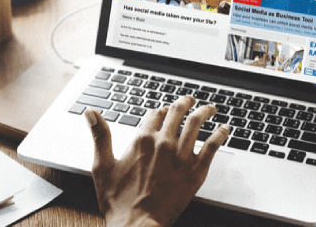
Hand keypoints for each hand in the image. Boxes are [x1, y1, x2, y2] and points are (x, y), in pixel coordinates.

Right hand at [84, 96, 229, 226]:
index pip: (154, 114)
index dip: (159, 110)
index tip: (163, 111)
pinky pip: (212, 146)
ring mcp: (181, 157)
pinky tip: (225, 129)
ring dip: (205, 111)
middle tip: (189, 100)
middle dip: (184, 103)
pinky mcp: (195, 172)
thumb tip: (90, 112)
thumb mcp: (102, 165)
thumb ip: (99, 135)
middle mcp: (163, 144)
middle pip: (177, 113)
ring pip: (197, 124)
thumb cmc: (118, 201)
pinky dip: (220, 134)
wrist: (137, 226)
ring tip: (210, 108)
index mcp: (141, 140)